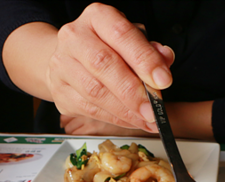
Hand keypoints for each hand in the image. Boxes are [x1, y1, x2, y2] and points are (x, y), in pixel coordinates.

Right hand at [47, 3, 173, 132]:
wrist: (69, 58)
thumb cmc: (106, 47)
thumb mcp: (130, 40)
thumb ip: (149, 50)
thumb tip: (165, 59)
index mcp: (96, 16)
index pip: (121, 33)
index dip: (144, 58)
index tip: (163, 80)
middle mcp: (74, 37)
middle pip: (103, 64)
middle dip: (133, 91)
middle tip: (153, 108)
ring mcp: (62, 65)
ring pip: (95, 92)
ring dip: (125, 110)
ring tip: (147, 119)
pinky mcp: (59, 91)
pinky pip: (89, 110)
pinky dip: (116, 118)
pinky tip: (132, 121)